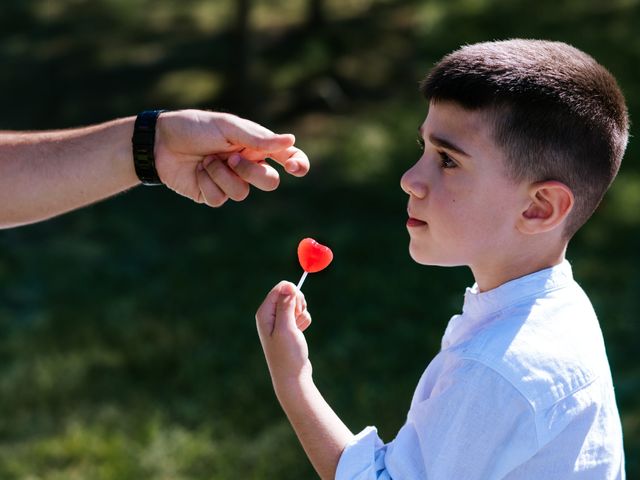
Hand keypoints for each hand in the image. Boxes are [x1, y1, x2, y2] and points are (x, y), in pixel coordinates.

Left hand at [154, 110, 309, 205]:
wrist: (160, 141)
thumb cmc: (195, 127)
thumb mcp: (228, 127)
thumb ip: (259, 138)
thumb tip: (291, 141)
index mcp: (256, 145)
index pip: (287, 158)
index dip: (297, 164)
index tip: (295, 168)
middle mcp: (247, 164)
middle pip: (269, 181)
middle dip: (252, 172)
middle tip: (232, 158)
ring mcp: (230, 181)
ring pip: (243, 193)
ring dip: (222, 176)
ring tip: (206, 160)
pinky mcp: (212, 194)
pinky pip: (220, 199)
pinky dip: (207, 183)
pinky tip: (196, 171)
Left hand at [256, 281, 312, 388]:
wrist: (292, 376)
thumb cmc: (287, 355)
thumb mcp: (286, 328)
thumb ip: (285, 306)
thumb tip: (287, 285)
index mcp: (264, 313)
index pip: (280, 288)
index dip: (292, 293)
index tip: (297, 306)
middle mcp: (270, 315)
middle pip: (289, 293)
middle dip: (298, 304)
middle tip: (296, 320)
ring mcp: (280, 321)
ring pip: (297, 304)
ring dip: (302, 314)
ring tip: (297, 330)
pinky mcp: (289, 326)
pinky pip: (300, 314)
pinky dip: (304, 321)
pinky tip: (300, 333)